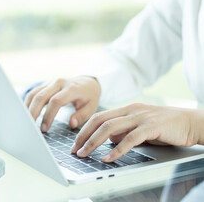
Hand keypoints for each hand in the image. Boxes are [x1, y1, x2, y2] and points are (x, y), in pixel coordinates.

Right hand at [25, 76, 100, 131]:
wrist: (87, 82)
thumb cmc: (89, 97)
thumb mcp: (91, 107)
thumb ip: (82, 116)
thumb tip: (71, 124)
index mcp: (72, 88)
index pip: (56, 101)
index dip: (48, 115)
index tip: (44, 129)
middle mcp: (59, 83)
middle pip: (41, 96)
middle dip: (33, 112)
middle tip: (30, 127)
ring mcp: (50, 82)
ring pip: (34, 94)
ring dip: (28, 108)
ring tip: (26, 122)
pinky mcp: (45, 85)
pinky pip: (33, 93)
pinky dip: (28, 104)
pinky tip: (26, 114)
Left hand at [72, 103, 203, 161]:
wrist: (193, 123)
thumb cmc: (167, 126)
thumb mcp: (140, 127)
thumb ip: (124, 131)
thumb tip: (108, 140)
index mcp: (127, 108)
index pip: (98, 117)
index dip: (84, 130)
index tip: (75, 143)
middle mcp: (131, 110)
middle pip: (99, 121)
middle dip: (84, 136)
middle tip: (75, 150)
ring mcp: (141, 117)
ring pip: (110, 128)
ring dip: (94, 142)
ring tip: (85, 154)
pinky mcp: (152, 126)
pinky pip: (130, 139)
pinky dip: (116, 149)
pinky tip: (108, 158)